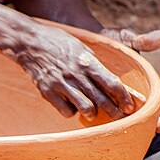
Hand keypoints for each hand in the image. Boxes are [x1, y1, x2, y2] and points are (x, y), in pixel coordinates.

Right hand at [11, 26, 135, 120]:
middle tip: (121, 117)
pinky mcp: (48, 93)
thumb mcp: (80, 46)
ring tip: (93, 113)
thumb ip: (93, 63)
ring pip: (86, 108)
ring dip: (93, 113)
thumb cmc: (57, 42)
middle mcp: (76, 74)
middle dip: (115, 112)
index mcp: (86, 61)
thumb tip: (109, 79)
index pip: (111, 83)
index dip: (124, 97)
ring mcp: (61, 85)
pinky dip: (72, 111)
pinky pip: (66, 111)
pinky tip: (72, 105)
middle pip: (102, 99)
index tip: (130, 106)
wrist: (28, 43)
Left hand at [100, 27, 159, 132]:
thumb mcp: (125, 40)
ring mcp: (113, 102)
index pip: (154, 96)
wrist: (86, 46)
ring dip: (133, 127)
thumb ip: (142, 41)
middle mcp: (128, 97)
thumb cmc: (110, 43)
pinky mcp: (97, 105)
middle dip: (152, 120)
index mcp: (140, 83)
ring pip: (125, 119)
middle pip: (143, 112)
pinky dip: (108, 127)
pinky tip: (111, 134)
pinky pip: (103, 119)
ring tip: (140, 134)